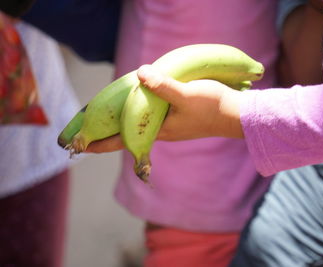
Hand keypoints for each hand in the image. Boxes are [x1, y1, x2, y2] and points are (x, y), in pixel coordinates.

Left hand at [85, 64, 243, 152]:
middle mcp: (162, 130)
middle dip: (109, 132)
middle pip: (129, 133)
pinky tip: (140, 102)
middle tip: (89, 127)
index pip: (124, 140)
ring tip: (108, 114)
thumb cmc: (212, 108)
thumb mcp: (186, 95)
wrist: (236, 114)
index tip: (82, 146)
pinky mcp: (179, 117)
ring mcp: (171, 125)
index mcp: (159, 130)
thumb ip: (163, 86)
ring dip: (124, 121)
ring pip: (141, 124)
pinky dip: (141, 111)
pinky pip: (153, 116)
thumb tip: (140, 73)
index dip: (102, 143)